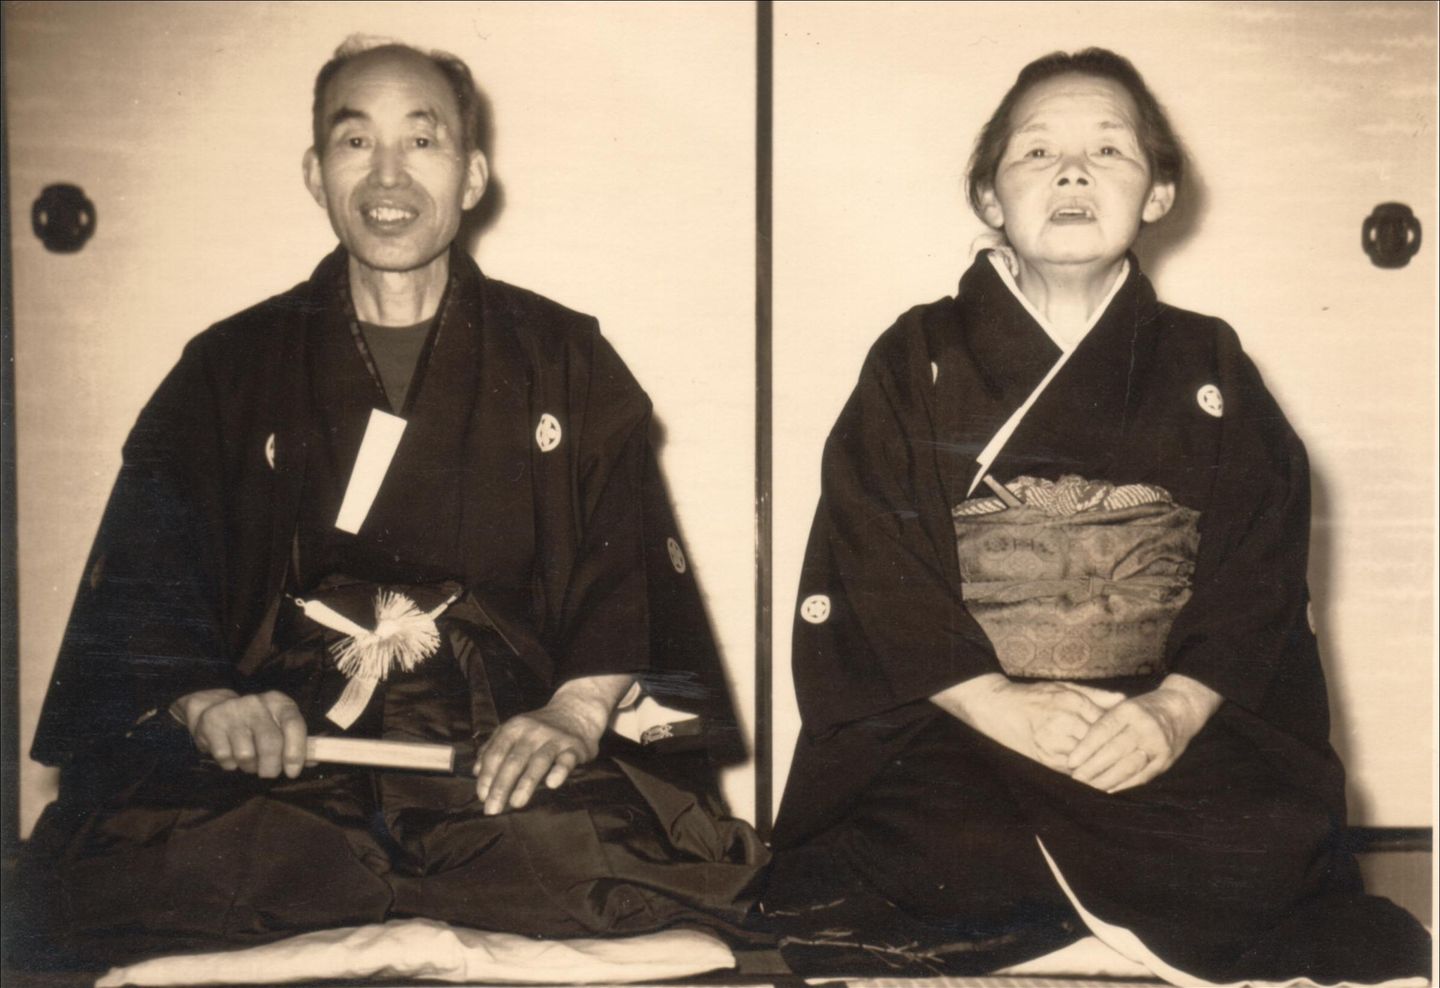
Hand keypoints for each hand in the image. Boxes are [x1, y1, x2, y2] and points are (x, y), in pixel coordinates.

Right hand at [172, 689, 306, 778]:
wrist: (215, 709)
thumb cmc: (256, 723)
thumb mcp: (279, 726)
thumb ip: (297, 743)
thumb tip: (315, 761)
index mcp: (279, 703)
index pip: (294, 724)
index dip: (296, 751)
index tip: (293, 771)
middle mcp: (257, 703)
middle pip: (270, 743)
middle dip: (271, 767)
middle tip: (268, 773)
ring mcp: (233, 711)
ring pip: (246, 754)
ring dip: (249, 766)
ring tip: (248, 761)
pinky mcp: (212, 723)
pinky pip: (225, 757)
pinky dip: (230, 764)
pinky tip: (231, 755)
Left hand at [473, 674, 631, 814]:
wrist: (577, 710)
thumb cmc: (539, 728)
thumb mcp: (513, 730)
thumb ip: (493, 748)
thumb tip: (475, 771)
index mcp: (514, 728)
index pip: (496, 753)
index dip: (487, 776)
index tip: (482, 797)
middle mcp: (532, 732)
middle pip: (514, 761)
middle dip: (501, 786)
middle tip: (492, 809)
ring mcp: (554, 739)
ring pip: (538, 762)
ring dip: (526, 783)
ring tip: (516, 803)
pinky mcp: (574, 748)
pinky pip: (566, 760)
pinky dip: (559, 771)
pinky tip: (552, 783)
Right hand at [932, 673, 1124, 773]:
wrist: (997, 708)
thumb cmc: (1033, 696)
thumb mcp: (1065, 687)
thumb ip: (1096, 695)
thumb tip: (1124, 700)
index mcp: (1072, 703)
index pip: (1107, 723)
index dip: (1123, 734)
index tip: (1138, 740)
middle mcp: (1065, 723)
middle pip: (1100, 744)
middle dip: (1118, 753)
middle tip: (1139, 759)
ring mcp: (1054, 742)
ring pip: (1088, 760)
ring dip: (1104, 766)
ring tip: (1124, 771)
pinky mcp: (1045, 759)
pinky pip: (1072, 770)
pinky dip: (1085, 773)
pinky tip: (1098, 775)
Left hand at [1067, 674, 1220, 791]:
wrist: (1182, 708)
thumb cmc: (1144, 708)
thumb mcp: (1124, 705)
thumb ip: (1104, 721)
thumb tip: (1077, 745)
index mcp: (1130, 710)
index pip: (1103, 730)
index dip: (1085, 748)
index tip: (1071, 761)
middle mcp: (1145, 727)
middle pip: (1114, 750)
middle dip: (1092, 767)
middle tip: (1075, 777)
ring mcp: (1157, 745)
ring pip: (1127, 766)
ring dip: (1106, 779)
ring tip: (1088, 786)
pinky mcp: (1165, 760)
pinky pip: (1142, 777)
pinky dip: (1123, 785)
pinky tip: (1108, 790)